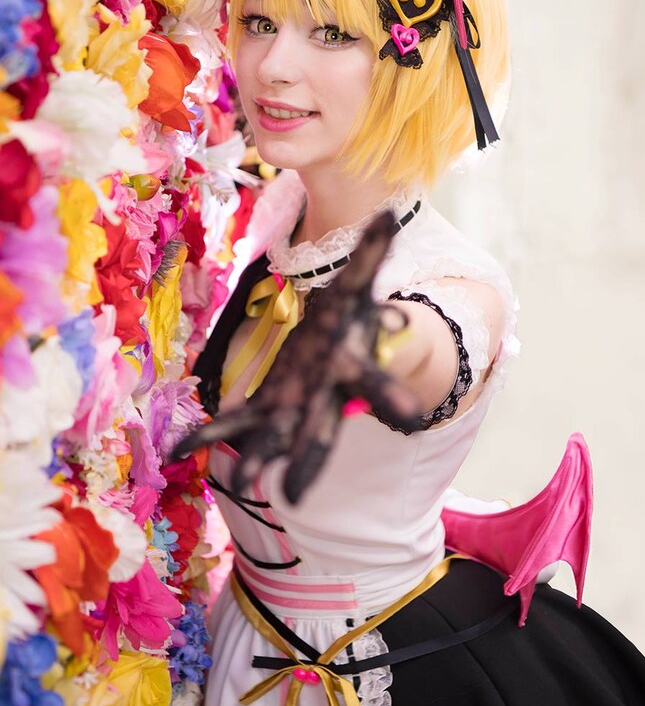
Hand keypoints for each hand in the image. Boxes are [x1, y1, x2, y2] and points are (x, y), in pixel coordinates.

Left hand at [172, 211, 421, 503]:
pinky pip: (235, 424)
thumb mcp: (358, 284)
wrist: (339, 352)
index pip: (376, 384)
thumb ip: (373, 252)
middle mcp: (324, 399)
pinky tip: (177, 452)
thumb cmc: (351, 319)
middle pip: (321, 432)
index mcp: (352, 368)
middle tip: (297, 494)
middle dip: (309, 460)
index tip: (407, 417)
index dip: (390, 397)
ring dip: (257, 456)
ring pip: (277, 438)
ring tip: (242, 477)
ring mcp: (293, 409)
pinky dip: (207, 438)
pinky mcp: (266, 409)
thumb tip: (392, 211)